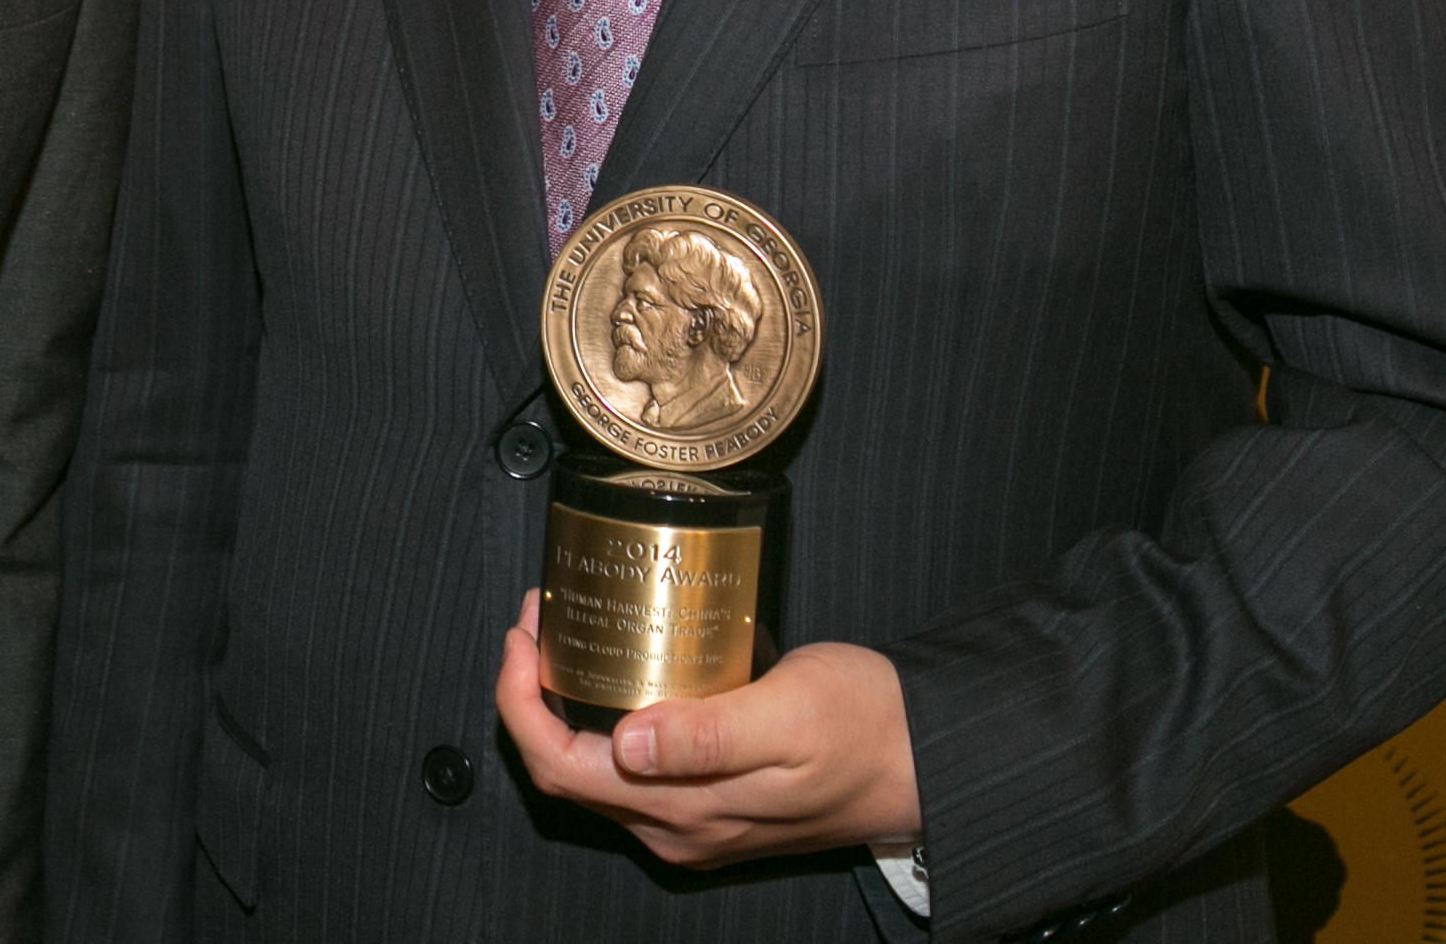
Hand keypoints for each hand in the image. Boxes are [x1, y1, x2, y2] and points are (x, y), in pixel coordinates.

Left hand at [494, 590, 920, 868]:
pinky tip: (623, 669)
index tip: (523, 632)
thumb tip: (625, 744)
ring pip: (594, 771)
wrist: (925, 761)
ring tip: (570, 631)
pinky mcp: (711, 805)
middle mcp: (676, 829)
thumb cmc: (868, 728)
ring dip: (567, 703)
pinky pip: (632, 770)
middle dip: (533, 692)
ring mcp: (692, 822)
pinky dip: (607, 716)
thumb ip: (709, 735)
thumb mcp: (792, 715)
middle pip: (565, 768)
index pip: (560, 765)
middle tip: (541, 617)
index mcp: (684, 810)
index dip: (520, 700)